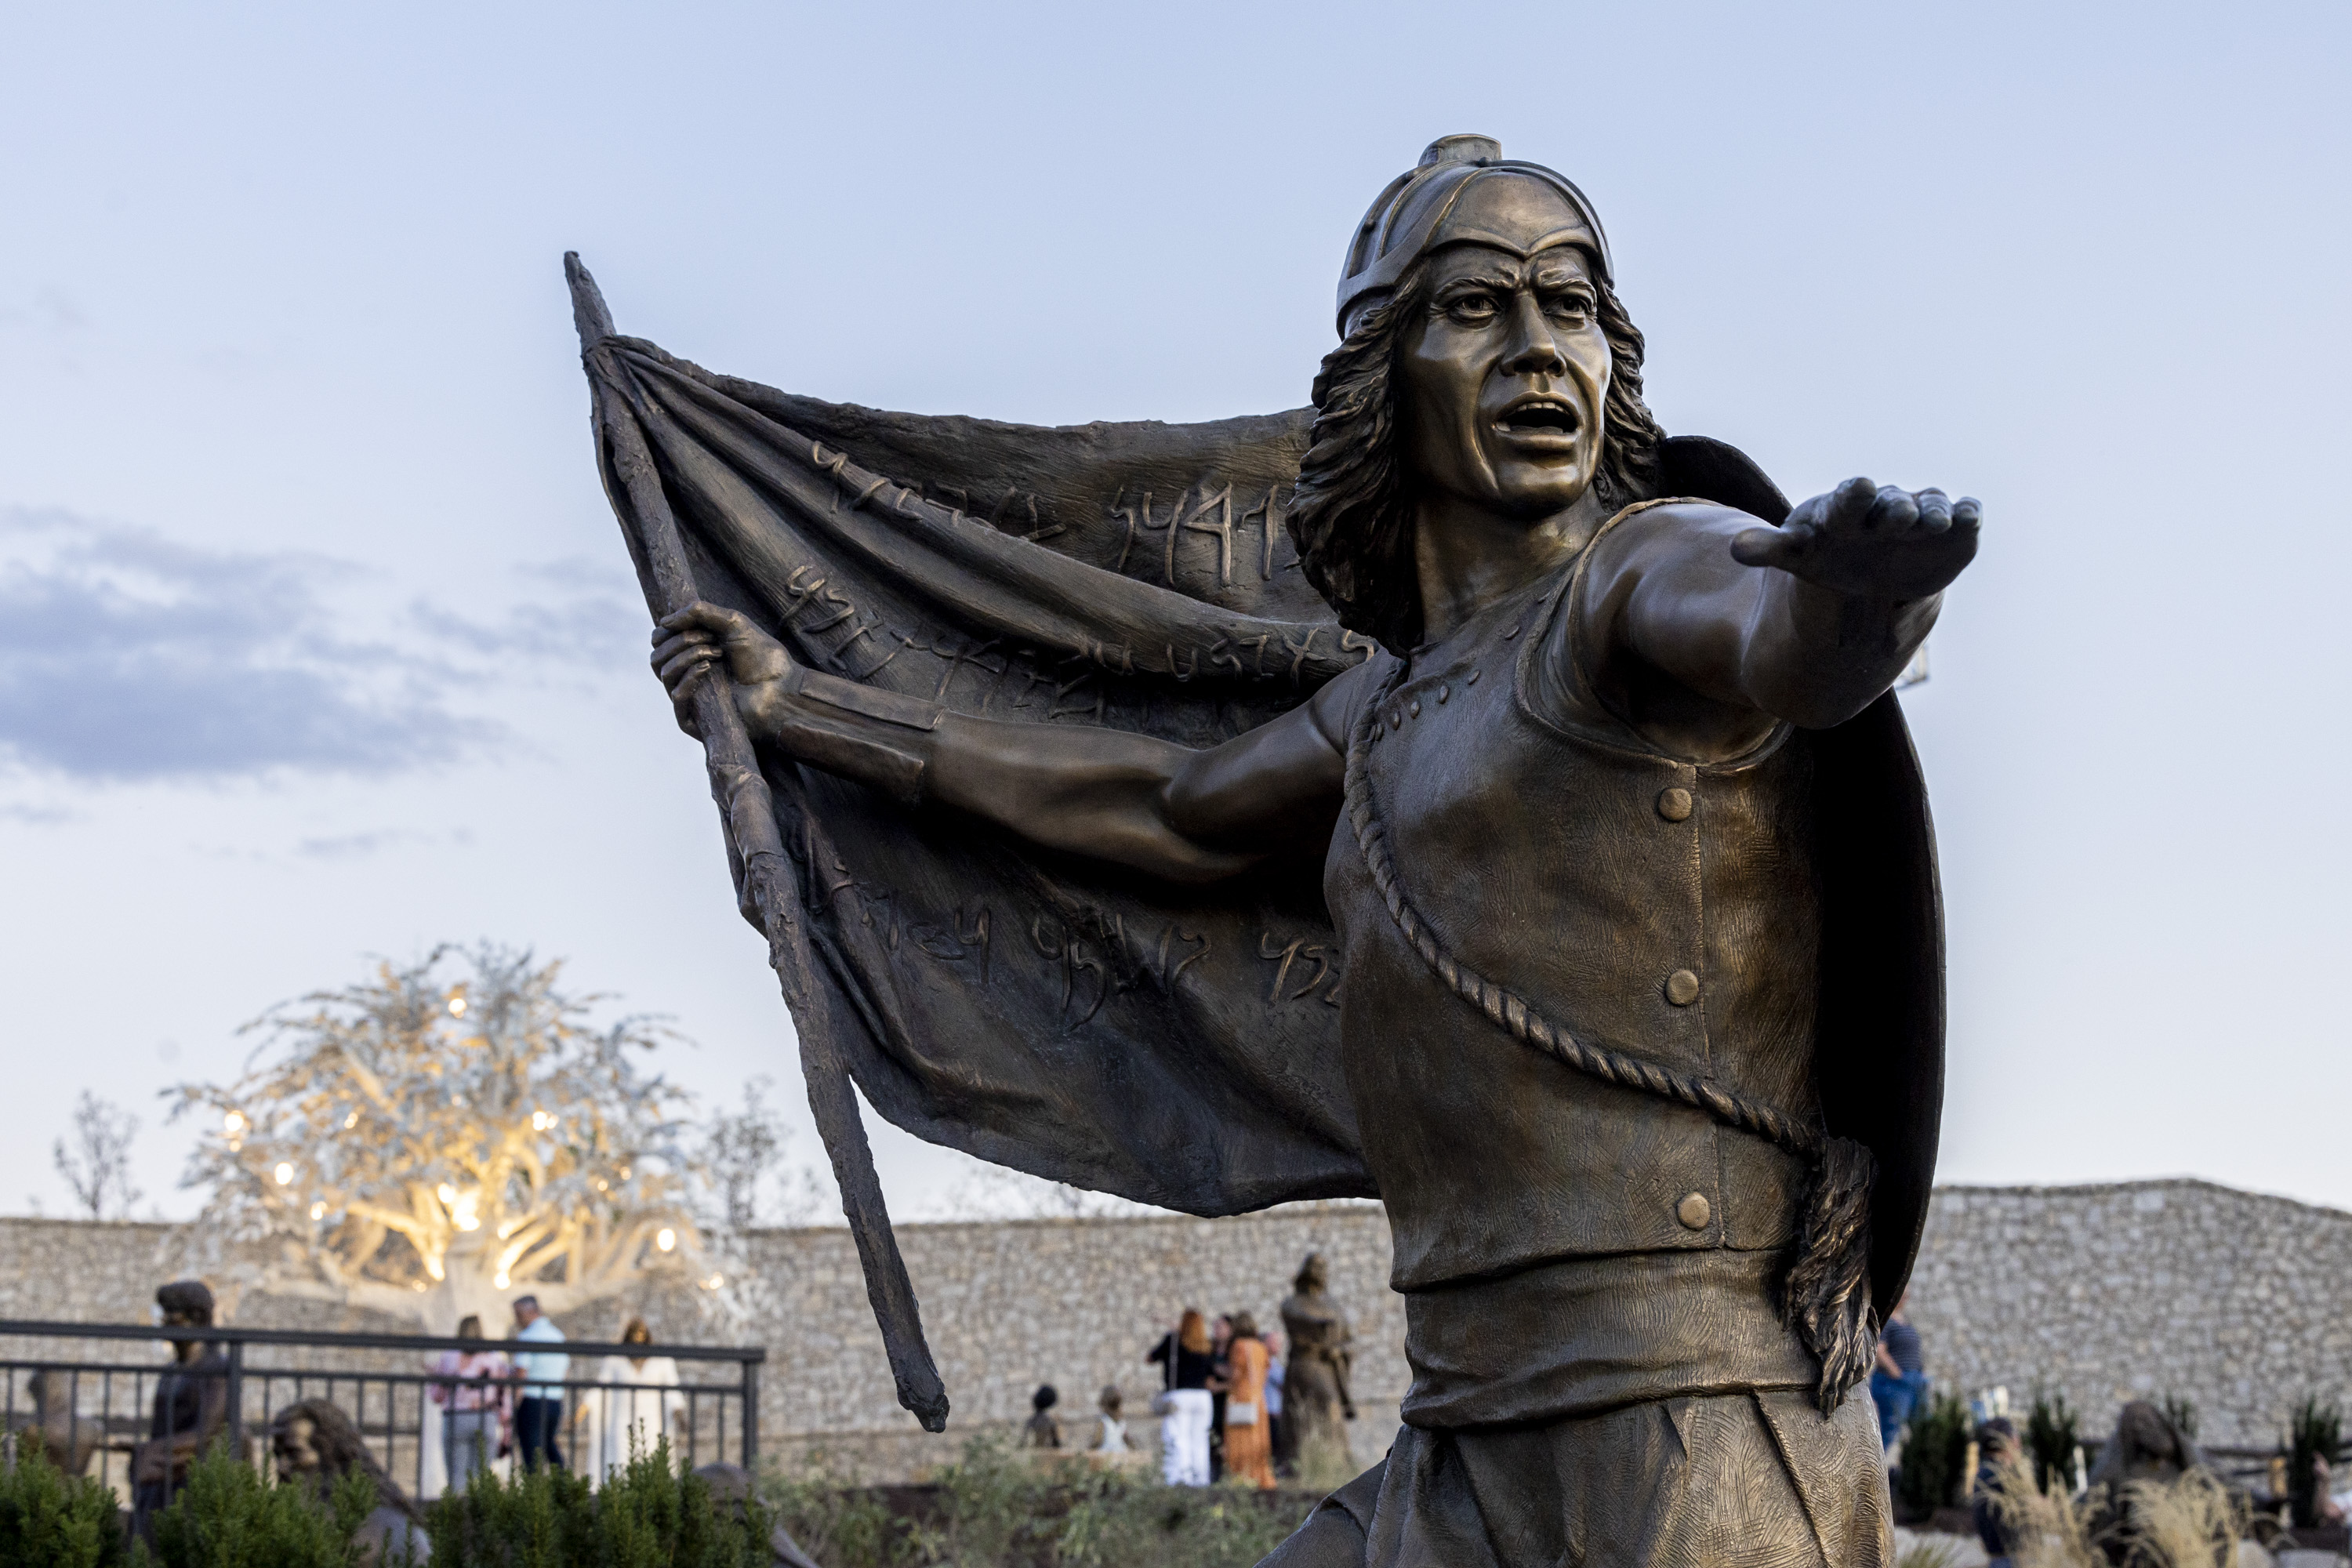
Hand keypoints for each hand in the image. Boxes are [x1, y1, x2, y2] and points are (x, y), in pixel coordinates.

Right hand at [651, 602, 799, 738]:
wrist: (783, 690)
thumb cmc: (763, 659)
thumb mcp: (733, 623)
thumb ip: (699, 612)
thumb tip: (664, 621)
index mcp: (691, 654)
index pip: (659, 640)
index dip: (672, 628)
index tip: (701, 626)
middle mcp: (686, 676)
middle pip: (657, 656)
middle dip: (681, 640)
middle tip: (711, 640)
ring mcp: (690, 699)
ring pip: (663, 672)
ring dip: (687, 656)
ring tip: (717, 654)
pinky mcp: (695, 720)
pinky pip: (676, 696)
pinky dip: (689, 677)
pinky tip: (708, 668)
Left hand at [1730, 476, 1979, 599]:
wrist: (1870, 571)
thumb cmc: (1827, 556)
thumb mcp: (1798, 555)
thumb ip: (1770, 549)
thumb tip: (1734, 548)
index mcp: (1845, 513)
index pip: (1848, 500)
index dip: (1853, 496)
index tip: (1858, 488)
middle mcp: (1885, 510)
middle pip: (1892, 506)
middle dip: (1897, 510)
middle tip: (1903, 517)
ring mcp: (1922, 518)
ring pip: (1931, 509)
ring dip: (1933, 515)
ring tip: (1932, 523)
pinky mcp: (1954, 531)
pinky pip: (1964, 517)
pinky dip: (1967, 516)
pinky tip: (1969, 519)